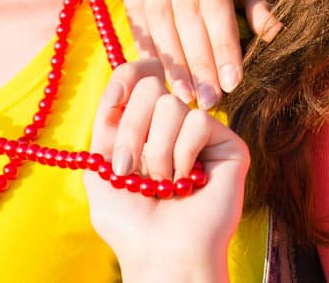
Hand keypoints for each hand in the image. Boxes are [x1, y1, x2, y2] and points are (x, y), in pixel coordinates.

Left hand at [84, 60, 247, 282]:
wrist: (164, 254)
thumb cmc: (131, 223)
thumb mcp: (101, 170)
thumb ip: (106, 123)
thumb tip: (124, 83)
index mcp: (142, 125)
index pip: (138, 75)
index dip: (128, 76)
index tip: (116, 98)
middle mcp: (172, 124)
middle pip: (150, 85)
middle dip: (131, 131)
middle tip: (131, 170)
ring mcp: (201, 132)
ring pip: (172, 105)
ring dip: (157, 152)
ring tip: (164, 184)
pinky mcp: (227, 143)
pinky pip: (198, 121)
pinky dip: (183, 154)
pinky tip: (188, 181)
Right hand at [122, 0, 279, 107]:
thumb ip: (262, 5)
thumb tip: (276, 35)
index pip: (215, 1)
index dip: (222, 45)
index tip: (231, 83)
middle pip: (185, 13)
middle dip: (198, 61)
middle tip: (209, 100)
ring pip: (159, 18)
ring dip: (172, 61)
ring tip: (186, 96)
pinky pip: (137, 16)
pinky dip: (148, 48)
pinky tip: (161, 75)